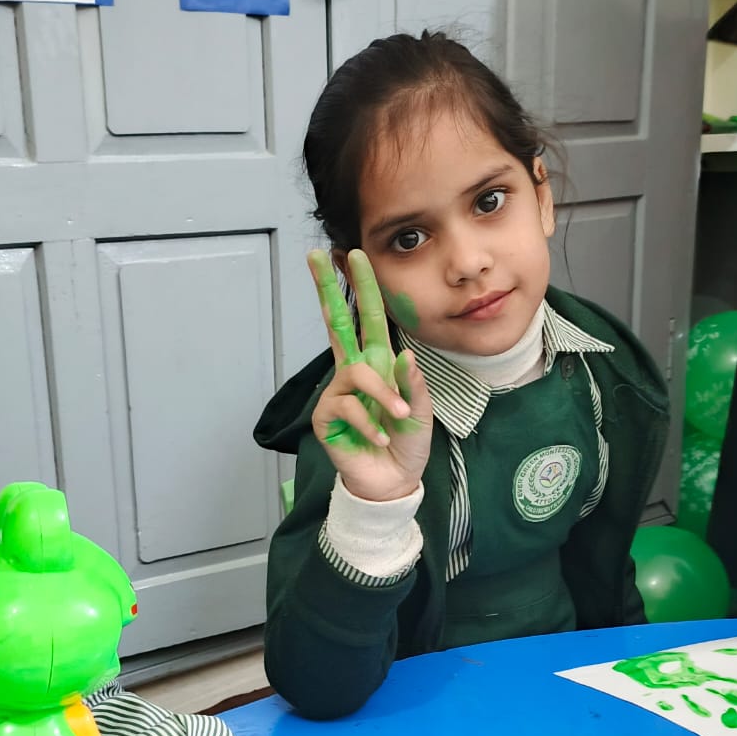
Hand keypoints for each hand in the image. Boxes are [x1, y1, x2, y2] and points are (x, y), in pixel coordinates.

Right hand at [309, 248, 432, 502]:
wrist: (393, 480)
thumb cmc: (406, 443)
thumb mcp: (421, 410)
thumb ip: (413, 383)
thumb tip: (404, 354)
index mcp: (378, 364)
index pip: (368, 319)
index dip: (361, 288)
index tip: (353, 255)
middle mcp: (354, 372)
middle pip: (335, 323)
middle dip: (327, 290)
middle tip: (315, 257)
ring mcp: (338, 393)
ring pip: (356, 372)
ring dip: (382, 394)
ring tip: (398, 416)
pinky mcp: (327, 417)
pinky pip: (348, 407)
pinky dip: (370, 423)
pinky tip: (381, 439)